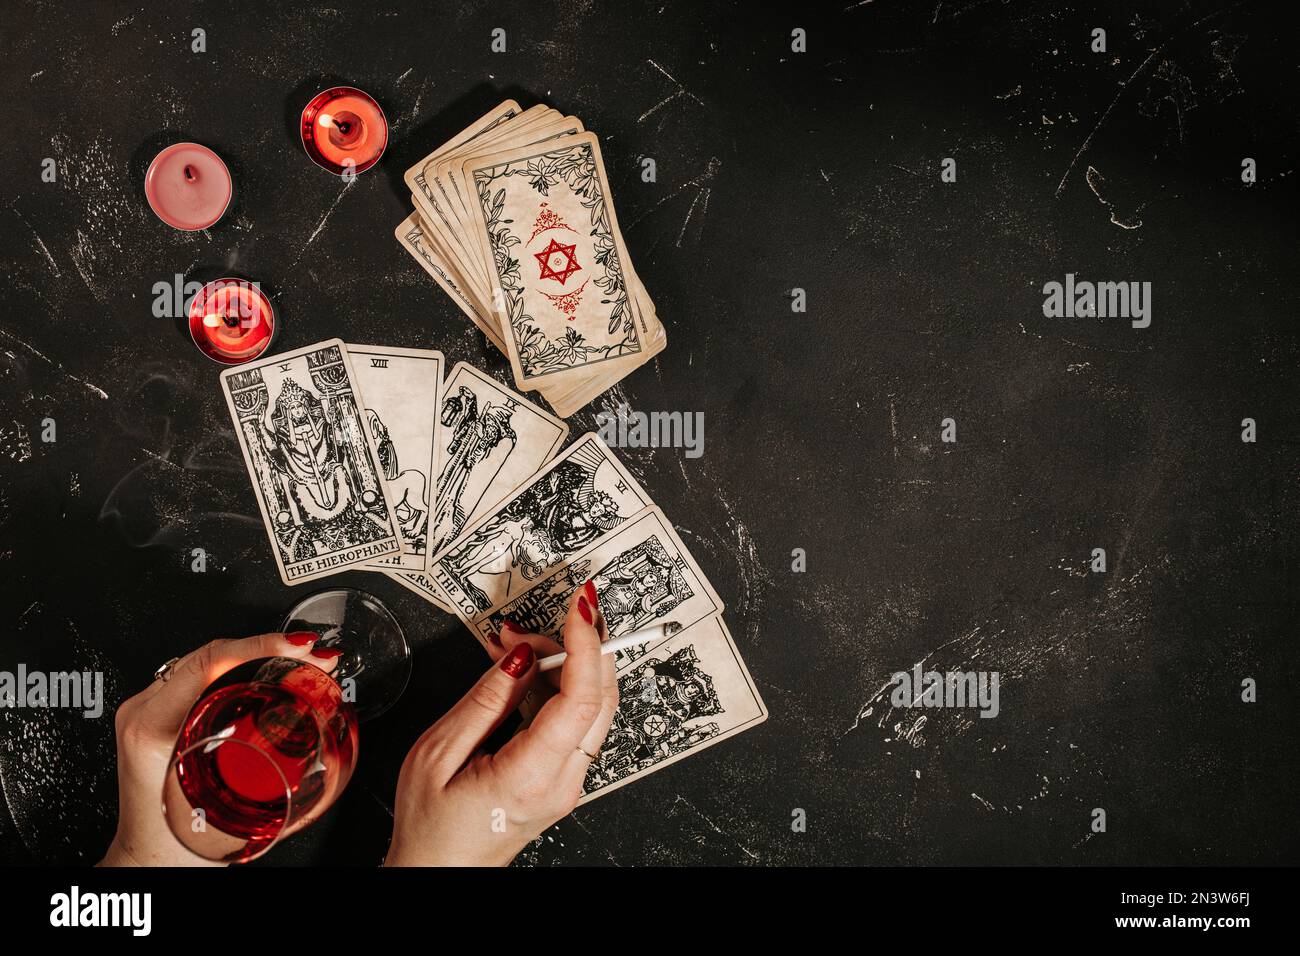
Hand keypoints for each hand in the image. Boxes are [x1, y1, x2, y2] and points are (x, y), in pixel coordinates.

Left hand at [99, 631, 334, 866]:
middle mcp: (143, 709)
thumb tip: (323, 739)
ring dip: (256, 654)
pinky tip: (268, 673)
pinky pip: (199, 677)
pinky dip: (238, 669)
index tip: (299, 647)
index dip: (261, 644)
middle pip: (211, 654)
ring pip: (206, 662)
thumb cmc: (175, 844)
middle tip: (313, 652)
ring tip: (300, 658)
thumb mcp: (229, 806)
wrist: (148, 862)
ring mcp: (146, 709)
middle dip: (269, 646)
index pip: (209, 661)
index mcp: (152, 726)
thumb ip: (270, 774)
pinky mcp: (155, 714)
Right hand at [385, 582, 616, 865]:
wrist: (436, 874)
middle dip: (585, 643)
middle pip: (602, 698)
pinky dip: (559, 686)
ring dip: (569, 662)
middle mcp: (562, 782)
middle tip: (558, 610)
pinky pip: (576, 722)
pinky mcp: (562, 779)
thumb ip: (485, 699)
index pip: (581, 698)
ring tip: (522, 639)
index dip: (585, 644)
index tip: (578, 607)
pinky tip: (526, 669)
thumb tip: (520, 655)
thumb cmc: (430, 828)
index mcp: (532, 777)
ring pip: (594, 707)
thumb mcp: (438, 753)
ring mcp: (568, 783)